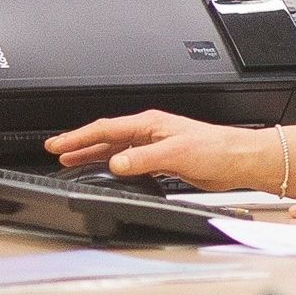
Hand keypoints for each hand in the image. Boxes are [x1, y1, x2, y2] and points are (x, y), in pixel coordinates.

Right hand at [46, 110, 277, 190]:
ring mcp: (156, 145)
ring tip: (72, 161)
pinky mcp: (163, 160)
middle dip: (80, 143)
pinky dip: (113, 165)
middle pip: (106, 136)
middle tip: (56, 150)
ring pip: (116, 148)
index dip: (80, 137)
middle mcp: (150, 132)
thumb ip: (143, 159)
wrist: (239, 159)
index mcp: (149, 123)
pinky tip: (107, 171)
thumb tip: (116, 163)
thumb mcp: (175, 153)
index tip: (59, 144)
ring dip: (93, 154)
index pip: (106, 128)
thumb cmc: (216, 149)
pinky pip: (130, 160)